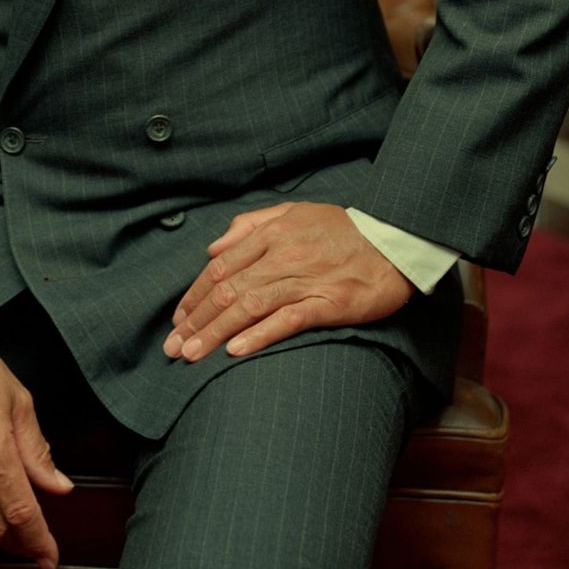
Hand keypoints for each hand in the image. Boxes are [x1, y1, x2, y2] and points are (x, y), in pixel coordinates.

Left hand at [163, 202, 413, 362]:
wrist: (396, 240)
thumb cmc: (343, 229)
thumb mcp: (294, 213)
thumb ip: (251, 225)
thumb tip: (213, 247)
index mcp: (272, 234)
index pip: (220, 267)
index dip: (195, 295)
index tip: (178, 319)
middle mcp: (283, 256)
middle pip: (228, 290)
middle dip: (196, 321)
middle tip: (173, 348)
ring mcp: (306, 280)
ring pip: (250, 306)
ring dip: (216, 333)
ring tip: (192, 355)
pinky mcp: (329, 304)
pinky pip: (287, 320)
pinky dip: (259, 335)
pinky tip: (236, 350)